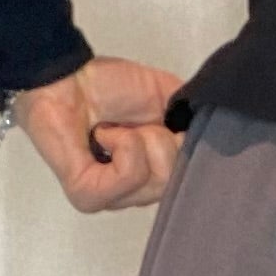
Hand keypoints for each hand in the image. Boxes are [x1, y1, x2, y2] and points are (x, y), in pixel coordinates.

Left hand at [11, 55, 184, 211]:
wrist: (68, 75)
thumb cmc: (110, 86)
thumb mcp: (168, 97)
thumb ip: (193, 119)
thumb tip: (207, 133)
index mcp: (153, 177)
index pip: (190, 181)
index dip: (185, 147)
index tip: (166, 124)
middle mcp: (135, 195)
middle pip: (175, 180)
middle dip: (162, 141)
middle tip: (134, 125)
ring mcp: (111, 200)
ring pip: (156, 178)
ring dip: (139, 140)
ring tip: (113, 129)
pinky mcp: (88, 196)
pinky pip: (130, 174)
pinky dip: (123, 144)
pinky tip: (102, 135)